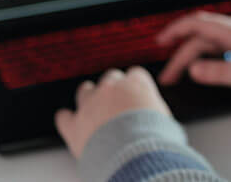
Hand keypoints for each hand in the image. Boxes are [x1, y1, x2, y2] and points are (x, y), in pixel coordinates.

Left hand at [55, 66, 170, 158]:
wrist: (133, 155)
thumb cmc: (154, 140)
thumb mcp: (166, 121)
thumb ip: (157, 112)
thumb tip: (161, 120)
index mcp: (136, 84)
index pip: (135, 74)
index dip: (135, 85)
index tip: (136, 94)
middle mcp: (112, 88)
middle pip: (110, 78)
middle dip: (113, 89)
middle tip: (117, 103)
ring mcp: (90, 104)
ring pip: (85, 90)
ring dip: (89, 97)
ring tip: (93, 108)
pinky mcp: (75, 125)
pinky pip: (64, 117)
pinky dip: (66, 119)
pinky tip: (67, 120)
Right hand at [156, 11, 230, 96]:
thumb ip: (221, 73)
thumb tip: (194, 70)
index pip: (198, 23)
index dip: (176, 30)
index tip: (161, 42)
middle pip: (202, 35)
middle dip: (181, 53)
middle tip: (169, 76)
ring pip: (212, 39)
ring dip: (194, 53)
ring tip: (183, 72)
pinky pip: (222, 41)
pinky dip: (208, 52)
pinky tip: (207, 63)